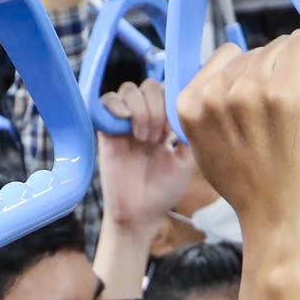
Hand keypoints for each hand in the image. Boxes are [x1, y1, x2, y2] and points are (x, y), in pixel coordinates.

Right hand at [98, 80, 197, 235]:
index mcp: (164, 122)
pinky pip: (106, 100)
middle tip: (159, 137)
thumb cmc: (163, 191)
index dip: (171, 100)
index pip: (167, 90)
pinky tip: (125, 122)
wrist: (140, 214)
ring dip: (140, 110)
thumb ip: (191, 134)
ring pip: (129, 89)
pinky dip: (116, 105)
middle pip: (149, 86)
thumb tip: (193, 107)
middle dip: (157, 107)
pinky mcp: (106, 130)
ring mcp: (124, 123)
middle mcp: (144, 118)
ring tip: (144, 139)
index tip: (174, 127)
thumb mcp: (187, 161)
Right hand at [177, 36, 299, 245]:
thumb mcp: (210, 150)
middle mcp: (216, 94)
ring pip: (279, 48)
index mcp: (190, 106)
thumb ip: (213, 110)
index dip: (249, 75)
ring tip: (296, 113)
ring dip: (294, 71)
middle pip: (255, 52)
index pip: (225, 57)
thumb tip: (234, 71)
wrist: (282, 227)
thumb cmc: (255, 193)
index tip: (260, 101)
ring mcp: (251, 91)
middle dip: (273, 74)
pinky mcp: (288, 93)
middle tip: (281, 116)